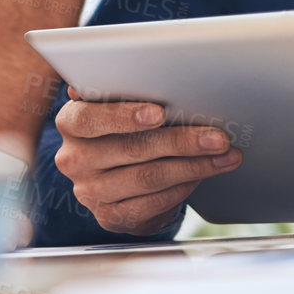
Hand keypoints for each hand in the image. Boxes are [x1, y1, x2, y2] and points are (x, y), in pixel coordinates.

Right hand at [52, 88, 241, 235]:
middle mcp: (73, 159)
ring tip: (223, 156)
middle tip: (217, 137)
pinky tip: (202, 175)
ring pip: (148, 178)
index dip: (122, 116)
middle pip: (130, 150)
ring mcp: (89, 192)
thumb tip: (155, 76)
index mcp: (69, 123)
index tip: (159, 112)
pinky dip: (183, 188)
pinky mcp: (109, 217)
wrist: (113, 176)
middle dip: (180, 142)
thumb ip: (121, 93)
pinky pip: (153, 204)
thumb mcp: (112, 105)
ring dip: (193, 166)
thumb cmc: (120, 129)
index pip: (88, 119)